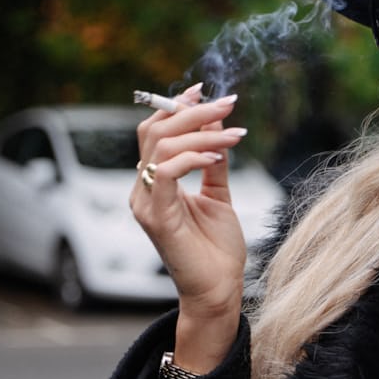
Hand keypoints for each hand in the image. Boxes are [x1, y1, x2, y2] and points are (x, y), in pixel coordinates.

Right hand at [131, 83, 247, 371]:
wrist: (219, 288)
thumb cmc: (217, 248)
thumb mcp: (218, 195)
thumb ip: (213, 161)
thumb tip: (216, 123)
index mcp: (154, 182)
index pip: (154, 132)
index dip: (176, 107)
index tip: (204, 90)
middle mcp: (143, 190)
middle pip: (155, 131)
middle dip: (193, 112)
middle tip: (228, 104)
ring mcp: (145, 203)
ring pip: (161, 146)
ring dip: (203, 133)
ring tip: (235, 133)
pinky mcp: (156, 217)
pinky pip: (166, 173)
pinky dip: (192, 157)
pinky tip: (217, 155)